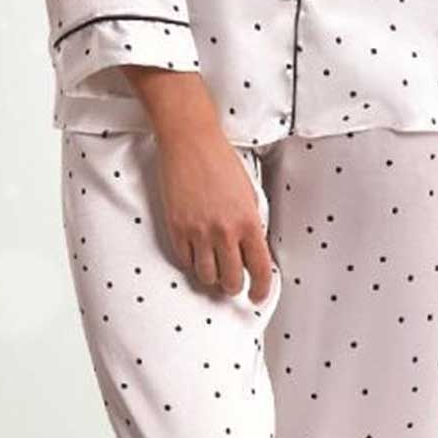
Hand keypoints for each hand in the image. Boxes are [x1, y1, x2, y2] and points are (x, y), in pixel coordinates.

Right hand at [153, 125, 275, 303]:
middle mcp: (224, 231)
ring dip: (212, 278)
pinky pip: (185, 261)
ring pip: (206, 276)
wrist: (191, 142)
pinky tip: (196, 255)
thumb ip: (251, 222)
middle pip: (231, 280)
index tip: (257, 295)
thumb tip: (252, 246)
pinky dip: (192, 263)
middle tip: (233, 283)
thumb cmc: (220, 160)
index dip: (260, 289)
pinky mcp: (176, 228)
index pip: (259, 269)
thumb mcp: (249, 192)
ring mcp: (198, 232)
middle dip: (234, 286)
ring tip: (213, 269)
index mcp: (248, 221)